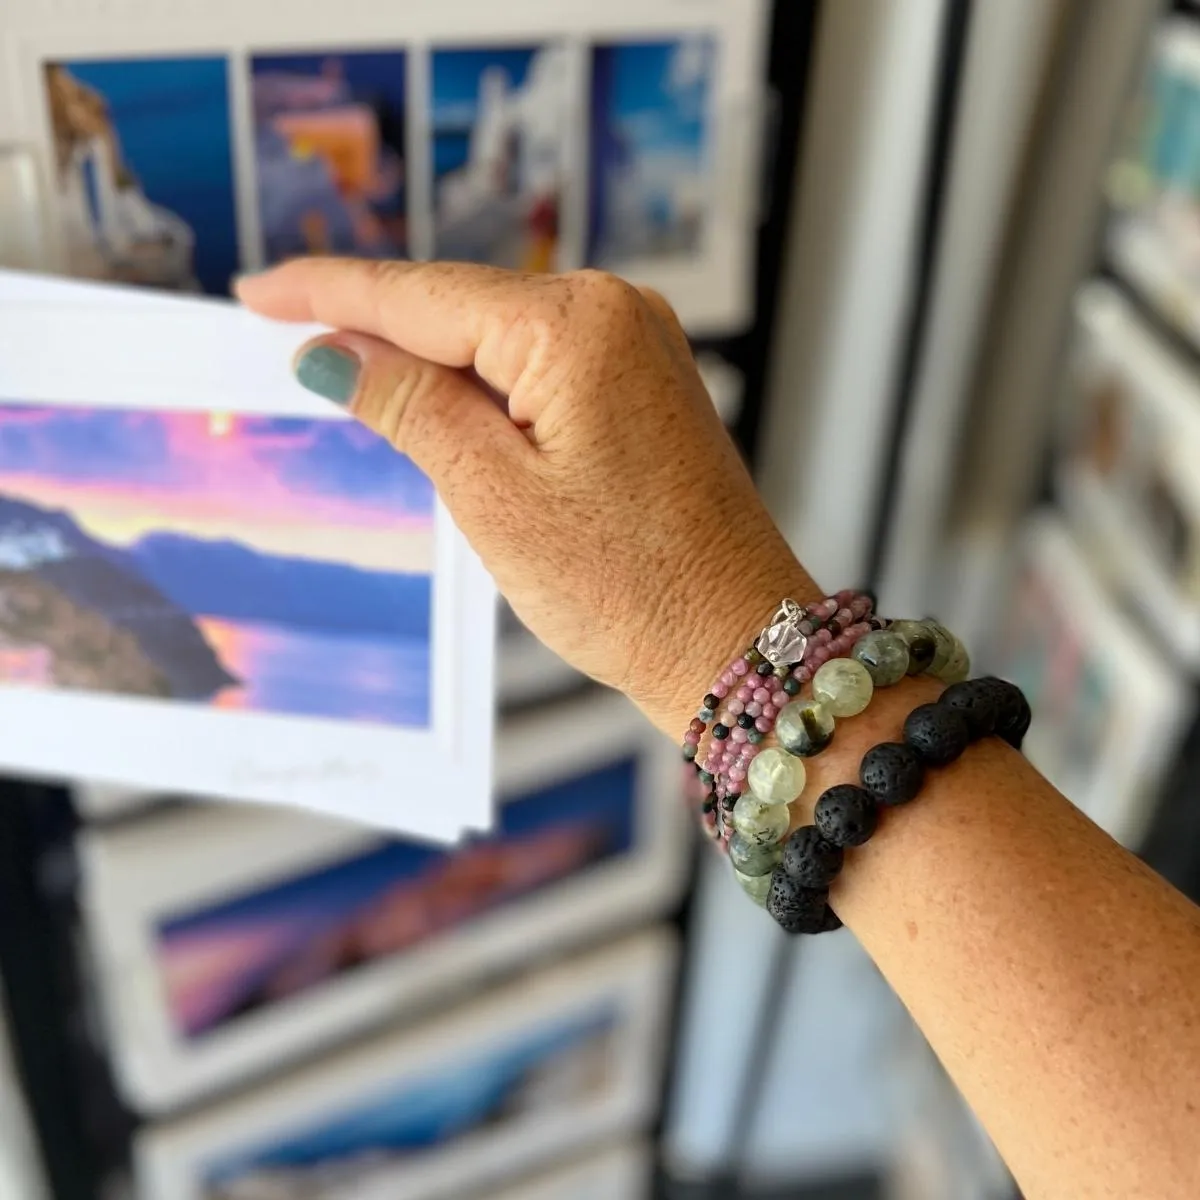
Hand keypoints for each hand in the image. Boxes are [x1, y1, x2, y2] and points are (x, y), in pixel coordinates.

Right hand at [237, 260, 819, 732]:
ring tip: (344, 367)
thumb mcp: (493, 498)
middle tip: (282, 328)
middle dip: (373, 322)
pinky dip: (483, 382)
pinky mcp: (644, 387)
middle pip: (459, 305)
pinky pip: (540, 364)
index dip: (328, 292)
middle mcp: (618, 314)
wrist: (733, 642)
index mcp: (576, 327)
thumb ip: (410, 407)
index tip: (259, 290)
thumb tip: (334, 353)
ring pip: (498, 336)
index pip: (419, 294)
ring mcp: (639, 348)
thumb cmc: (633, 589)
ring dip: (426, 356)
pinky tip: (438, 396)